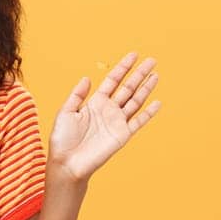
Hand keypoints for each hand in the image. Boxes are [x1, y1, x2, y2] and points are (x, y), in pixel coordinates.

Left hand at [48, 52, 162, 182]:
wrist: (68, 163)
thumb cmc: (63, 140)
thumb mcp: (66, 112)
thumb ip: (77, 95)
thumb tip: (88, 77)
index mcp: (95, 102)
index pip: (113, 80)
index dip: (123, 67)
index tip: (134, 55)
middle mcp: (109, 110)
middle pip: (128, 88)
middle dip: (139, 73)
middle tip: (151, 60)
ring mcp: (117, 122)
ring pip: (135, 101)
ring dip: (146, 88)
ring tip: (156, 75)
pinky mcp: (122, 135)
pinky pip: (138, 121)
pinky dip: (148, 113)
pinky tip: (157, 103)